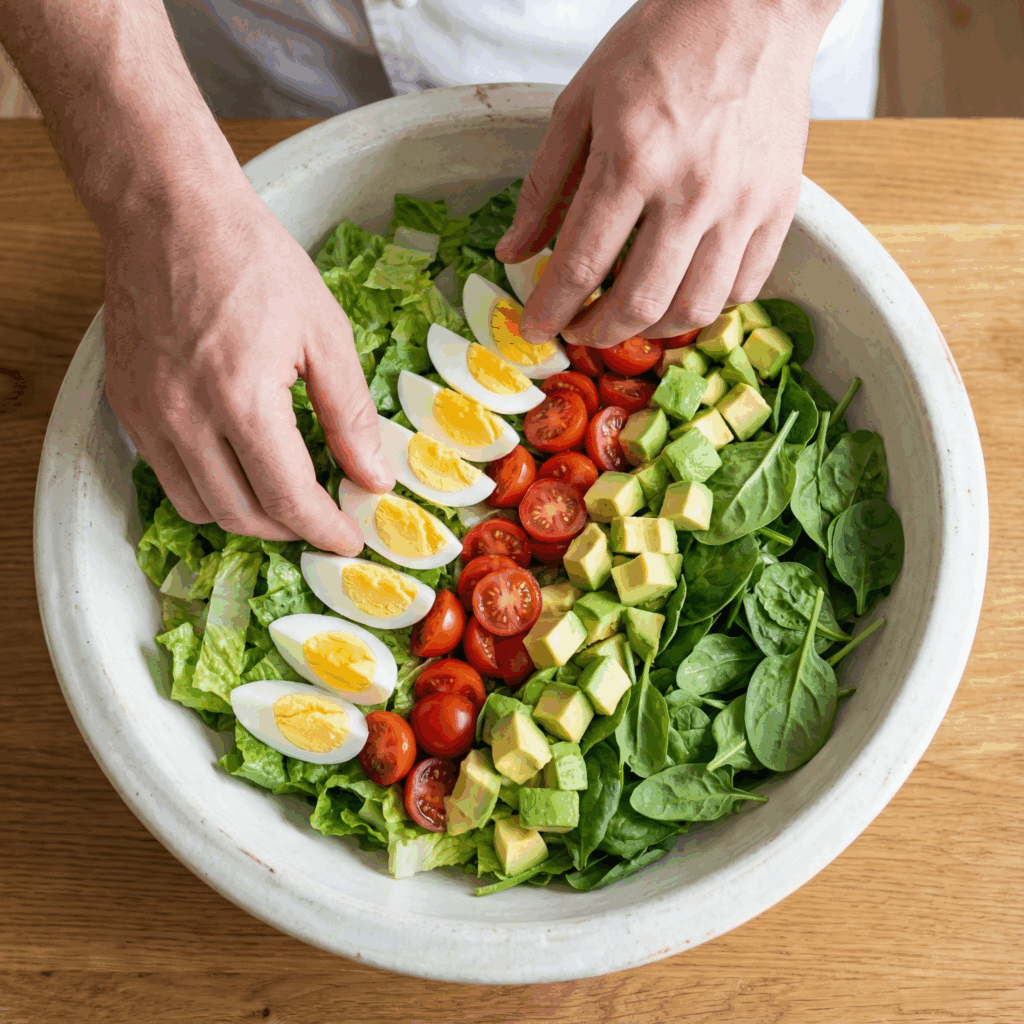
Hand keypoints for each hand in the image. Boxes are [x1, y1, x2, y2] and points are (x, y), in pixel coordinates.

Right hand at [102, 182, 393, 553]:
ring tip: (283, 494)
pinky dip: (207, 486)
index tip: (348, 537)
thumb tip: (373, 477)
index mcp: (242, 400)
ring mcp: (148, 414)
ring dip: (246, 515)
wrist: (169, 212)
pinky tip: (237, 461)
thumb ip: (350, 414)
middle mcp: (185, 418)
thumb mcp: (324, 332)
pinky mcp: (127, 404)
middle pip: (241, 516)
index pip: (288, 499)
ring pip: (198, 507)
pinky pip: (166, 474)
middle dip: (290, 529)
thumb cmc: (251, 259)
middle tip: (323, 516)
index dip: (325, 529)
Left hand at [495, 0, 837, 346]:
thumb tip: (513, 253)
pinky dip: (705, 306)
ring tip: (625, 317)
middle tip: (577, 329)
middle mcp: (691, 190)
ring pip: (694, 308)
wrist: (756, 5)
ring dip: (650, 331)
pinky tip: (679, 291)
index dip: (550, 311)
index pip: (580, 266)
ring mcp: (742, 203)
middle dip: (596, 333)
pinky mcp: (778, 208)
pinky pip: (743, 288)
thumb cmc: (662, 44)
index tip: (535, 329)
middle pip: (638, 302)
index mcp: (632, 158)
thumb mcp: (581, 102)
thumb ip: (545, 186)